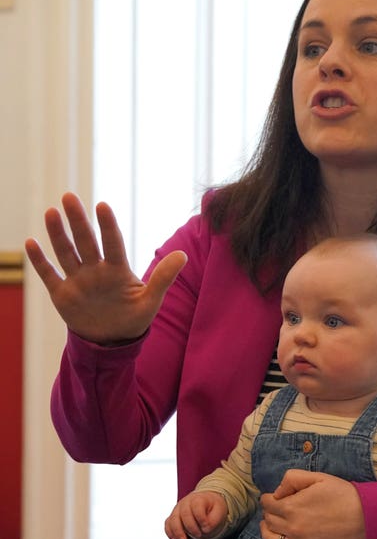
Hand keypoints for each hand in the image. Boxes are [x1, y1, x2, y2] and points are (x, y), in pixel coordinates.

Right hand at [25, 192, 186, 343]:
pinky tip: (31, 243)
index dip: (108, 226)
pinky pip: (49, 274)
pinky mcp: (62, 294)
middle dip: (78, 220)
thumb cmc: (134, 318)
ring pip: (66, 252)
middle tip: (69, 196)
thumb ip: (163, 278)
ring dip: (58, 234)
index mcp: (117, 270)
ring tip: (51, 212)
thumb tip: (183, 255)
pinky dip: (40, 261)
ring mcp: (78, 280)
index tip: (103, 206)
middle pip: (86, 241)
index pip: (113, 243)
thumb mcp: (150, 301)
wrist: (113, 341)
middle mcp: (96, 270)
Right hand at [165, 491, 227, 538]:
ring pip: (173, 519)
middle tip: (199, 535)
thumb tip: (205, 529)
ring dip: (177, 531)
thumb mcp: (219, 511)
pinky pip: (168, 524)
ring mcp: (178, 509)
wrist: (205, 501)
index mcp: (198, 499)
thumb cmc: (213, 507)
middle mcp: (185, 502)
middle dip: (190, 527)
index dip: (201, 519)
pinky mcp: (173, 516)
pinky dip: (169, 532)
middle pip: (184, 514)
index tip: (206, 527)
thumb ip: (214, 520)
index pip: (197, 507)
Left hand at [260, 469, 365, 538]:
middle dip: (270, 514)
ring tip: (271, 528)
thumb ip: (293, 479)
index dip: (269, 499)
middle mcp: (292, 529)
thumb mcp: (319, 477)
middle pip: (269, 521)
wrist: (370, 520)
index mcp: (291, 507)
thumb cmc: (345, 496)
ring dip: (268, 534)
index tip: (276, 498)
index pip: (267, 503)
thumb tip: (276, 492)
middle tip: (278, 511)